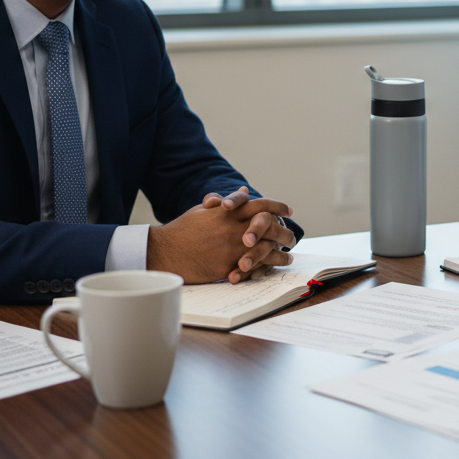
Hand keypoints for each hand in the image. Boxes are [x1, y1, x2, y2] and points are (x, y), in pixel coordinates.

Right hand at [146, 187, 297, 283]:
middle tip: (292, 237)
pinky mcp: (227, 267)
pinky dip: (266, 267)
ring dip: (280, 253)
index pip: (260, 205)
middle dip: (284, 232)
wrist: (165, 252)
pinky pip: (254, 268)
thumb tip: (243, 191)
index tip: (288, 210)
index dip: (277, 207)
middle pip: (269, 228)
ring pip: (266, 250)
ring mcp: (232, 249)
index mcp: (228, 213)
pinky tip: (273, 268)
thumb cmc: (183, 230)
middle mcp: (234, 229)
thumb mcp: (204, 211)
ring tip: (289, 255)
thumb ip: (227, 202)